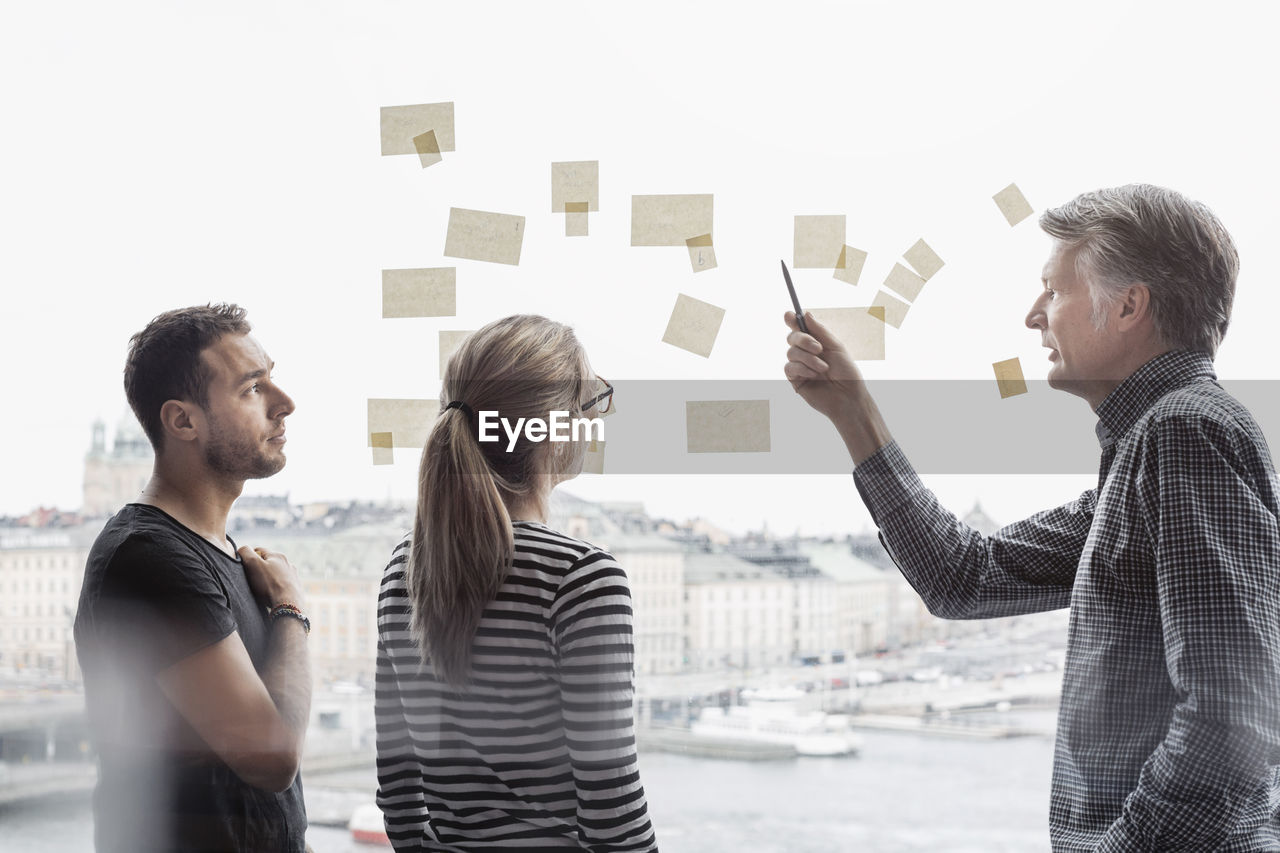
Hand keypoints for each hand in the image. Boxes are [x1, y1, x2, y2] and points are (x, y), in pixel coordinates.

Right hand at [237, 545, 305, 609]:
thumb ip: (245, 552)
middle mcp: (288, 564)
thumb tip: (242, 549)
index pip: (259, 550)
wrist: (287, 604)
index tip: (244, 567)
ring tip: (262, 589)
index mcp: (278, 556)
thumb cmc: (269, 584)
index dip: (249, 557)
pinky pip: (282, 585)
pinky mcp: (295, 589)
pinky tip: (271, 595)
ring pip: (276, 574)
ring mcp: (293, 576)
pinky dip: (275, 588)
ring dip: (268, 579)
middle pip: (268, 563)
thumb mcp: (253, 564)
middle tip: (252, 579)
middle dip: (259, 569)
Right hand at [784, 310, 892, 463]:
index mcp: (816, 343)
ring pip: (791, 352)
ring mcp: (800, 366)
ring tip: (824, 368)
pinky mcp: (795, 380)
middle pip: (792, 337)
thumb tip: (805, 314)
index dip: (792, 320)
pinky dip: (803, 369)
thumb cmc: (847, 372)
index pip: (800, 328)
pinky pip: (790, 367)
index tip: (789, 315)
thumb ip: (820, 331)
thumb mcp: (836, 347)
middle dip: (803, 340)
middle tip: (818, 348)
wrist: (848, 397)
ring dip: (808, 358)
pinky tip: (814, 375)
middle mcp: (806, 353)